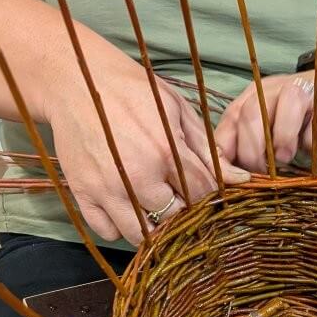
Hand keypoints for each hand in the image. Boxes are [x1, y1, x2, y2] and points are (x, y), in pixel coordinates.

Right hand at [46, 53, 249, 245]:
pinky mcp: (83, 194)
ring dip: (152, 230)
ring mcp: (107, 188)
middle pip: (174, 220)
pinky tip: (126, 209)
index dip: (206, 198)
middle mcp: (138, 176)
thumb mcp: (177, 110)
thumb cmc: (133, 92)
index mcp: (166, 152)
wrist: (76, 80)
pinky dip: (118, 228)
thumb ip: (207, 149)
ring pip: (141, 235)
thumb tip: (240, 180)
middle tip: (178, 200)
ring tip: (153, 209)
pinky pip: (108, 232)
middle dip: (181, 214)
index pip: (201, 196)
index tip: (202, 193)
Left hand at [214, 68, 316, 173]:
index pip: (228, 124)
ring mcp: (302, 92)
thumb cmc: (294, 120)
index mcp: (250, 98)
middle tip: (264, 170)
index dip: (227, 155)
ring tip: (286, 158)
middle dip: (253, 152)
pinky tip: (310, 150)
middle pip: (250, 114)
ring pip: (286, 107)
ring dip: (282, 140)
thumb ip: (244, 147)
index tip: (238, 180)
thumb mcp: (266, 131)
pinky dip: (311, 142)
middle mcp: (271, 91)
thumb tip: (231, 179)